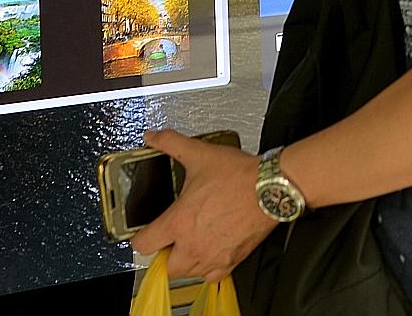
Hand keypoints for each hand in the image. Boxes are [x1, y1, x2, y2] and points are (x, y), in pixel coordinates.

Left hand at [129, 130, 275, 282]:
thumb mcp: (200, 154)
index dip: (140, 238)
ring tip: (192, 241)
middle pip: (165, 266)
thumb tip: (152, 136)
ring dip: (186, 260)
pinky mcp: (231, 261)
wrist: (271, 187)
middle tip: (173, 237)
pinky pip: (211, 276)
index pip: (143, 245)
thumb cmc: (238, 175)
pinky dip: (208, 268)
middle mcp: (192, 245)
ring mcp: (212, 256)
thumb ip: (170, 143)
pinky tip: (211, 250)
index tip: (146, 233)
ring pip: (188, 272)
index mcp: (178, 222)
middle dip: (166, 253)